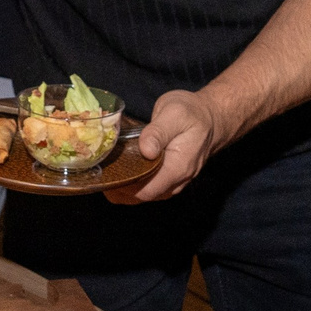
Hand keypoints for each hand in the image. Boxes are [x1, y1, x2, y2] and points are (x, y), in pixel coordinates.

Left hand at [115, 89, 238, 203]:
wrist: (211, 117)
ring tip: (106, 174)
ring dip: (125, 189)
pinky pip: (150, 188)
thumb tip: (145, 150)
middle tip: (99, 174)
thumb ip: (158, 132)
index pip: (146, 191)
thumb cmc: (191, 113)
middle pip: (143, 196)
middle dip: (119, 190)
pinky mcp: (171, 177)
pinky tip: (121, 173)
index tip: (105, 177)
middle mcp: (177, 181)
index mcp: (177, 168)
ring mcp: (175, 182)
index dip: (123, 189)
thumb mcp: (174, 113)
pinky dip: (134, 184)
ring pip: (146, 195)